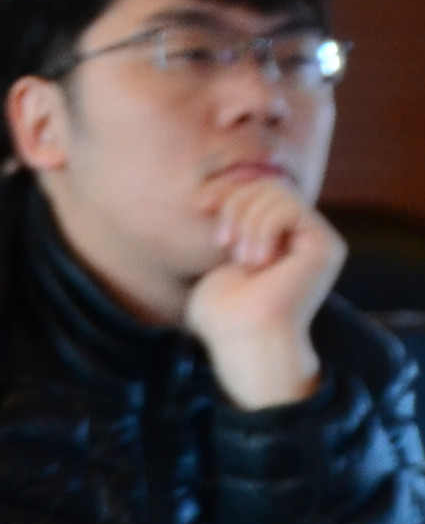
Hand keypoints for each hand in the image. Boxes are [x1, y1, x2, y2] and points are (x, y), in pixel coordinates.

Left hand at [184, 177, 343, 410]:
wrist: (244, 339)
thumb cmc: (223, 316)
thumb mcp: (215, 267)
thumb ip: (230, 234)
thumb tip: (227, 200)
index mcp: (277, 241)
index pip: (257, 191)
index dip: (226, 190)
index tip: (199, 207)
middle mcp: (301, 237)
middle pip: (267, 184)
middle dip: (235, 205)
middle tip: (222, 243)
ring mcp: (316, 240)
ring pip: (277, 191)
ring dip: (246, 220)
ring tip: (241, 258)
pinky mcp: (325, 244)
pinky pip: (288, 207)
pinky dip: (262, 229)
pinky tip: (258, 261)